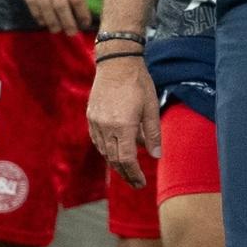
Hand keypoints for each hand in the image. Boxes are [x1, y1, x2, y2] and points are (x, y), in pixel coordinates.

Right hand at [9, 0, 94, 32]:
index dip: (82, 13)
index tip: (86, 23)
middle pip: (60, 5)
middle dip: (67, 22)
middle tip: (72, 33)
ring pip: (44, 6)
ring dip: (51, 21)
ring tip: (57, 30)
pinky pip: (30, 0)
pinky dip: (36, 12)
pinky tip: (42, 20)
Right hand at [87, 57, 160, 187]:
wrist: (116, 63)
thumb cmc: (138, 84)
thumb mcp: (151, 108)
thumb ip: (153, 134)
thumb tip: (156, 156)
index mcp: (123, 126)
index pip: (127, 159)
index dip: (134, 174)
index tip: (141, 183)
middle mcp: (106, 127)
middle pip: (114, 159)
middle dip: (126, 174)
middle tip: (136, 183)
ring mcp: (96, 122)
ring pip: (104, 151)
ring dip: (116, 163)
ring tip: (129, 170)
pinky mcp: (91, 116)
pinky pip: (98, 140)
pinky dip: (108, 150)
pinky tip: (117, 151)